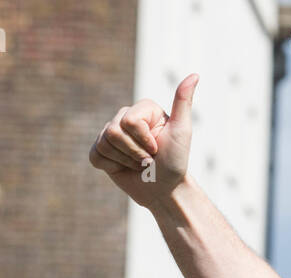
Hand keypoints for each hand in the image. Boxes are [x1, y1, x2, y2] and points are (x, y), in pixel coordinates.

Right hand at [88, 73, 198, 207]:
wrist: (165, 189)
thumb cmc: (176, 161)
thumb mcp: (182, 131)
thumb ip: (183, 102)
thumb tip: (194, 75)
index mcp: (142, 109)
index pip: (129, 121)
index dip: (144, 141)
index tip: (157, 149)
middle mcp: (124, 117)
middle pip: (113, 132)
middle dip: (135, 153)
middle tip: (149, 160)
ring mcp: (110, 133)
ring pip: (104, 144)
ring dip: (126, 161)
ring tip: (139, 165)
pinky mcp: (100, 151)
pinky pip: (95, 156)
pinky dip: (112, 167)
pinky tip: (124, 168)